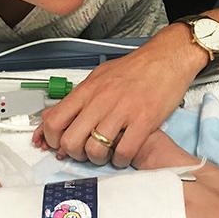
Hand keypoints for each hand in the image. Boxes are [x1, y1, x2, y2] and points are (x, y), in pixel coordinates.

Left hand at [38, 25, 206, 167]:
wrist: (166, 58)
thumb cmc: (134, 69)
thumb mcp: (98, 77)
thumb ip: (77, 98)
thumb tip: (54, 116)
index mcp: (87, 90)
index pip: (54, 121)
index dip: (52, 139)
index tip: (59, 144)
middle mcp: (100, 101)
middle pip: (70, 141)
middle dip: (75, 154)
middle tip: (85, 152)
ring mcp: (122, 111)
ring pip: (95, 150)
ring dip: (98, 159)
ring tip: (106, 154)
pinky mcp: (144, 120)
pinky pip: (124, 152)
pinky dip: (121, 160)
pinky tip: (124, 154)